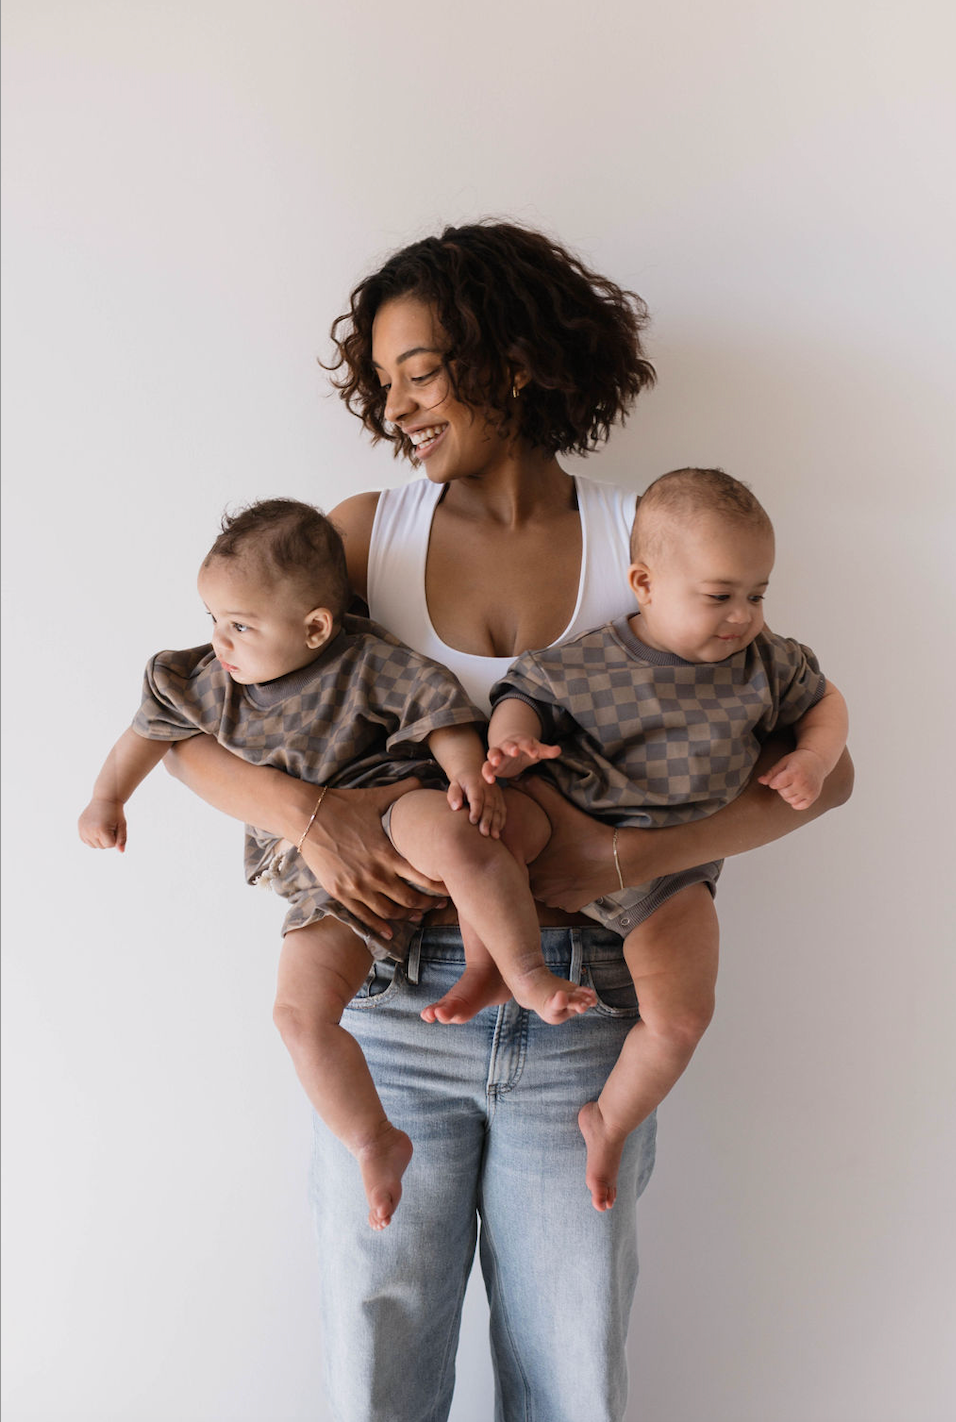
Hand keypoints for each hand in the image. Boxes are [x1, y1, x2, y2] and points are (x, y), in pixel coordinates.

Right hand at [78, 798, 127, 850]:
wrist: (104, 799)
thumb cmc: (115, 812)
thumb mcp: (122, 825)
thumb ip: (122, 839)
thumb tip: (121, 851)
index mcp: (101, 830)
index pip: (110, 845)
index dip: (115, 837)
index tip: (114, 826)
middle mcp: (90, 830)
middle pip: (102, 847)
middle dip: (108, 838)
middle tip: (108, 824)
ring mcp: (83, 829)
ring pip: (94, 845)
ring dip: (99, 839)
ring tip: (102, 826)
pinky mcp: (80, 827)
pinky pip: (86, 841)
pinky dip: (92, 837)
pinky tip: (96, 827)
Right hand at [296, 778, 447, 938]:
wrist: (306, 816)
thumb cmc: (344, 805)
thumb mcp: (376, 797)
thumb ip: (402, 791)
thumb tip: (423, 779)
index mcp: (387, 852)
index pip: (422, 876)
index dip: (439, 886)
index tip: (450, 888)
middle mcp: (374, 874)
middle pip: (409, 898)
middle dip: (428, 903)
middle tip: (440, 905)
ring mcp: (356, 886)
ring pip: (388, 911)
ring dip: (406, 916)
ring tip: (418, 915)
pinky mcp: (339, 892)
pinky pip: (363, 916)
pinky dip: (379, 926)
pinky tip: (389, 931)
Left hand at [447, 771, 506, 837]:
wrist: (472, 771)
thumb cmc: (460, 783)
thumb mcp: (454, 785)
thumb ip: (453, 795)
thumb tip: (456, 807)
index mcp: (475, 783)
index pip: (477, 798)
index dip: (476, 810)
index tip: (473, 822)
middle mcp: (488, 787)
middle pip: (489, 805)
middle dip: (487, 820)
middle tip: (484, 833)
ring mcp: (496, 792)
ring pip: (498, 809)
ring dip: (496, 823)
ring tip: (494, 836)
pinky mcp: (500, 797)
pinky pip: (503, 810)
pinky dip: (501, 821)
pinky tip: (498, 831)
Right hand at [482, 735, 560, 781]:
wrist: (511, 749)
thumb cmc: (526, 750)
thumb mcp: (537, 750)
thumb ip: (546, 751)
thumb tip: (558, 750)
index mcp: (521, 742)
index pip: (525, 743)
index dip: (530, 747)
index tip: (535, 753)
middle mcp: (507, 746)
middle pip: (508, 745)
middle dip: (511, 747)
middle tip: (514, 751)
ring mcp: (498, 754)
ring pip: (493, 753)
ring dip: (494, 756)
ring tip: (495, 762)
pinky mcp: (492, 765)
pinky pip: (487, 767)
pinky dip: (487, 772)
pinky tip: (490, 780)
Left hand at [518, 779, 619, 909]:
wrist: (623, 858)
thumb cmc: (589, 833)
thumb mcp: (562, 810)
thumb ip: (538, 792)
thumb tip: (518, 777)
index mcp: (532, 870)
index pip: (516, 864)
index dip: (521, 854)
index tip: (529, 844)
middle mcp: (541, 891)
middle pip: (528, 878)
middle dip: (532, 867)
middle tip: (542, 852)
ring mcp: (558, 902)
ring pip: (543, 891)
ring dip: (546, 880)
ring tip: (555, 863)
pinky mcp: (573, 907)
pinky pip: (559, 899)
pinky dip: (562, 890)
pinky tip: (570, 875)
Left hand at [758, 748, 826, 809]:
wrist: (817, 761)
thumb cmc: (798, 760)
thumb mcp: (783, 762)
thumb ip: (771, 772)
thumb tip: (760, 780)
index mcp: (794, 773)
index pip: (776, 784)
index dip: (774, 782)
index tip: (779, 776)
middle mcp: (803, 783)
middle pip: (783, 793)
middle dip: (781, 787)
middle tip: (788, 779)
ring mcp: (809, 791)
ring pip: (790, 801)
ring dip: (788, 794)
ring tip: (793, 784)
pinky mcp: (813, 796)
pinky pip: (800, 806)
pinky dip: (796, 802)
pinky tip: (797, 793)